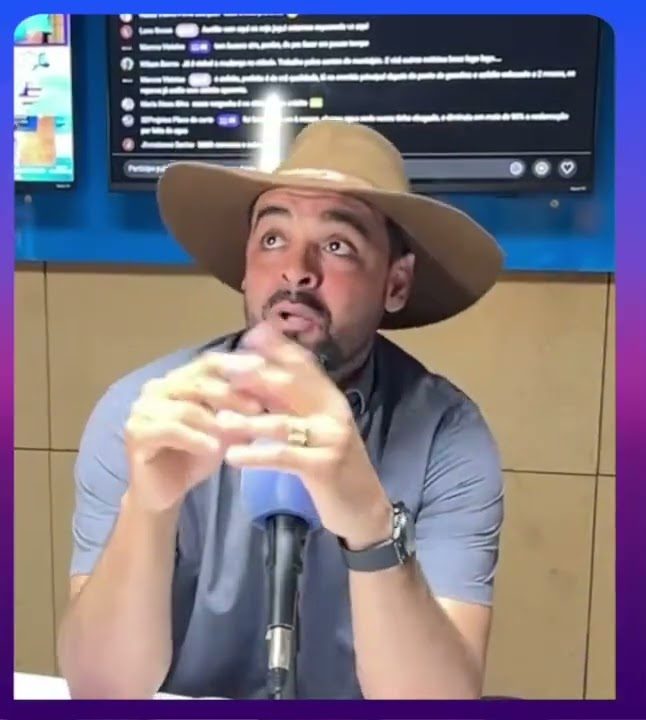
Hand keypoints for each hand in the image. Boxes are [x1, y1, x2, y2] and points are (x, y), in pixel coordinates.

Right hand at [124, 354, 263, 513]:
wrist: (165, 492)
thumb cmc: (195, 456)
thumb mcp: (224, 430)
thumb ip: (239, 409)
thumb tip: (271, 392)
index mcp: (177, 380)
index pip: (207, 363)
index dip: (235, 363)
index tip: (263, 368)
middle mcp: (156, 388)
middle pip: (198, 383)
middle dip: (231, 394)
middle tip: (258, 407)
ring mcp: (142, 409)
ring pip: (186, 407)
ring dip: (216, 420)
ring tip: (241, 430)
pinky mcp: (136, 432)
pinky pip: (170, 430)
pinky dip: (195, 438)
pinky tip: (214, 448)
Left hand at [207, 323, 392, 547]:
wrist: (365, 509)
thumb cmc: (334, 467)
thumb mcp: (316, 429)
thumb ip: (294, 404)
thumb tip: (259, 376)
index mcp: (331, 398)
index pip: (303, 364)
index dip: (276, 349)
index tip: (246, 338)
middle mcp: (334, 412)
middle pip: (290, 386)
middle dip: (252, 377)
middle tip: (220, 373)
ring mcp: (332, 438)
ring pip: (282, 423)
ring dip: (247, 421)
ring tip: (217, 420)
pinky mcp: (324, 467)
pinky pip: (284, 456)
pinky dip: (256, 455)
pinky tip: (232, 456)